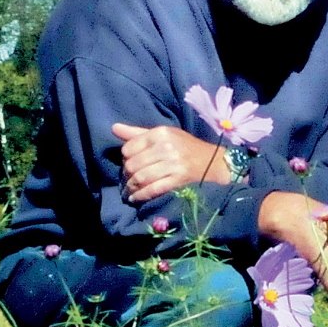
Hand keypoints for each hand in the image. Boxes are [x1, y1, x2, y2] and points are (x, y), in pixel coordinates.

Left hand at [113, 123, 229, 201]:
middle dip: (127, 174)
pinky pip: (153, 189)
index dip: (125, 158)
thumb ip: (138, 133)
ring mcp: (173, 164)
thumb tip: (113, 128)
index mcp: (160, 133)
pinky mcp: (178, 179)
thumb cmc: (186, 147)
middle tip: (128, 179)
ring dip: (132, 186)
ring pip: (141, 177)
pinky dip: (141, 195)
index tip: (129, 163)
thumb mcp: (164, 135)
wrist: (214, 162)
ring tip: (129, 190)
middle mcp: (166, 147)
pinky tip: (136, 197)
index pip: (129, 147)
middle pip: (133, 164)